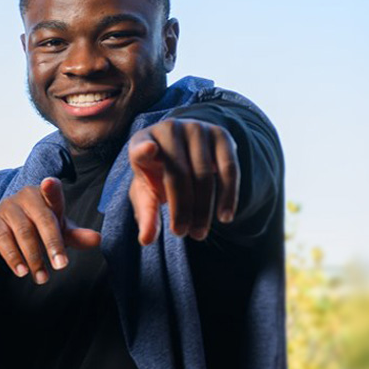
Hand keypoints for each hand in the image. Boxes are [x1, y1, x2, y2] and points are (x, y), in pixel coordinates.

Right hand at [0, 177, 101, 283]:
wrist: (1, 231)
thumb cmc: (36, 227)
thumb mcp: (58, 231)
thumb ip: (76, 235)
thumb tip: (98, 240)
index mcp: (45, 195)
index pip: (52, 192)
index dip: (51, 188)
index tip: (49, 184)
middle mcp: (25, 197)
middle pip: (42, 219)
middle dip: (53, 244)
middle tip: (61, 266)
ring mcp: (7, 209)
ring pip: (24, 233)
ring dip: (34, 258)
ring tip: (42, 278)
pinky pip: (4, 240)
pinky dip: (14, 258)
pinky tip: (22, 272)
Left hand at [127, 118, 239, 244]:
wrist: (187, 150)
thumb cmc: (160, 174)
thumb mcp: (148, 192)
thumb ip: (146, 214)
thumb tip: (146, 240)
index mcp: (142, 141)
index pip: (140, 147)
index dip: (144, 150)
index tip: (148, 150)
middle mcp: (168, 129)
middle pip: (177, 172)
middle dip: (182, 208)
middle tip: (183, 234)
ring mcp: (196, 128)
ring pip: (204, 173)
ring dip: (203, 208)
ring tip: (199, 233)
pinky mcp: (220, 134)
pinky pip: (228, 168)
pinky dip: (228, 195)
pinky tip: (225, 216)